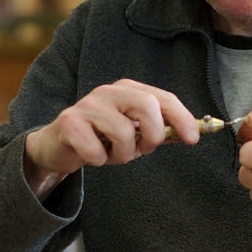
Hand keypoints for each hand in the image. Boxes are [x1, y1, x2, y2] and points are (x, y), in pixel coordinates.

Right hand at [23, 80, 200, 196]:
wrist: (58, 145)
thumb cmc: (101, 138)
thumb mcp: (133, 134)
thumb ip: (159, 131)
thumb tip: (192, 133)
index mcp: (129, 90)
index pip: (163, 98)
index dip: (182, 118)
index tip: (193, 139)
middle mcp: (109, 92)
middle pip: (146, 105)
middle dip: (153, 134)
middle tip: (145, 150)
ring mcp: (88, 105)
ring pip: (122, 132)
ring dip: (122, 155)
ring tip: (111, 154)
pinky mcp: (69, 122)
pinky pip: (95, 150)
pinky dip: (98, 160)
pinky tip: (90, 155)